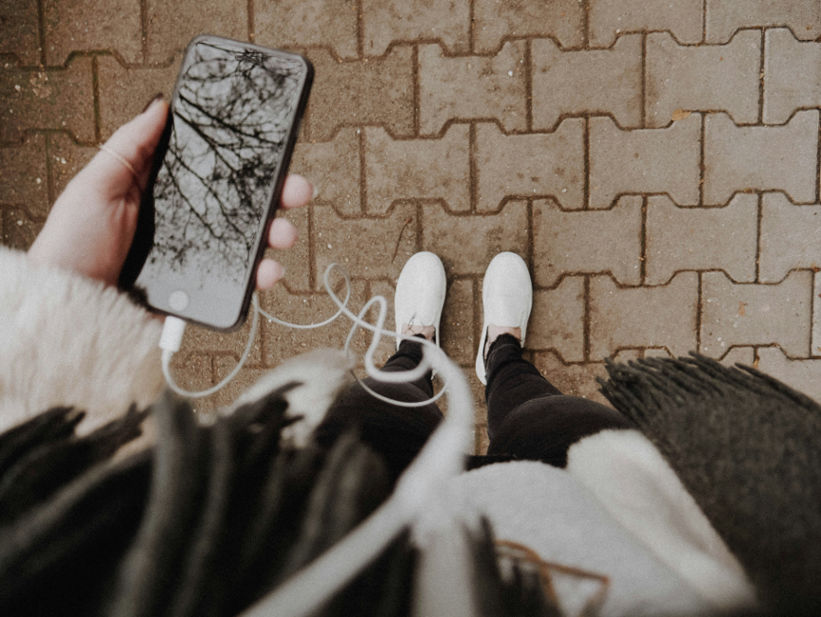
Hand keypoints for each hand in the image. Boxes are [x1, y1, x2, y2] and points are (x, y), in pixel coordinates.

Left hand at [28, 96, 311, 288]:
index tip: (274, 152)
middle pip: (243, 207)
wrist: (71, 306)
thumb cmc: (74, 244)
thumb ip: (131, 146)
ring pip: (250, 244)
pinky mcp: (203, 292)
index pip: (215, 173)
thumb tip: (161, 105)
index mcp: (166, 195)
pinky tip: (268, 271)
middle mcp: (188, 225)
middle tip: (297, 190)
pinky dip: (261, 277)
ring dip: (277, 236)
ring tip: (284, 235)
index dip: (247, 164)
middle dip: (278, 197)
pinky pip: (240, 283)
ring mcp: (198, 258)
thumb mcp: (97, 185)